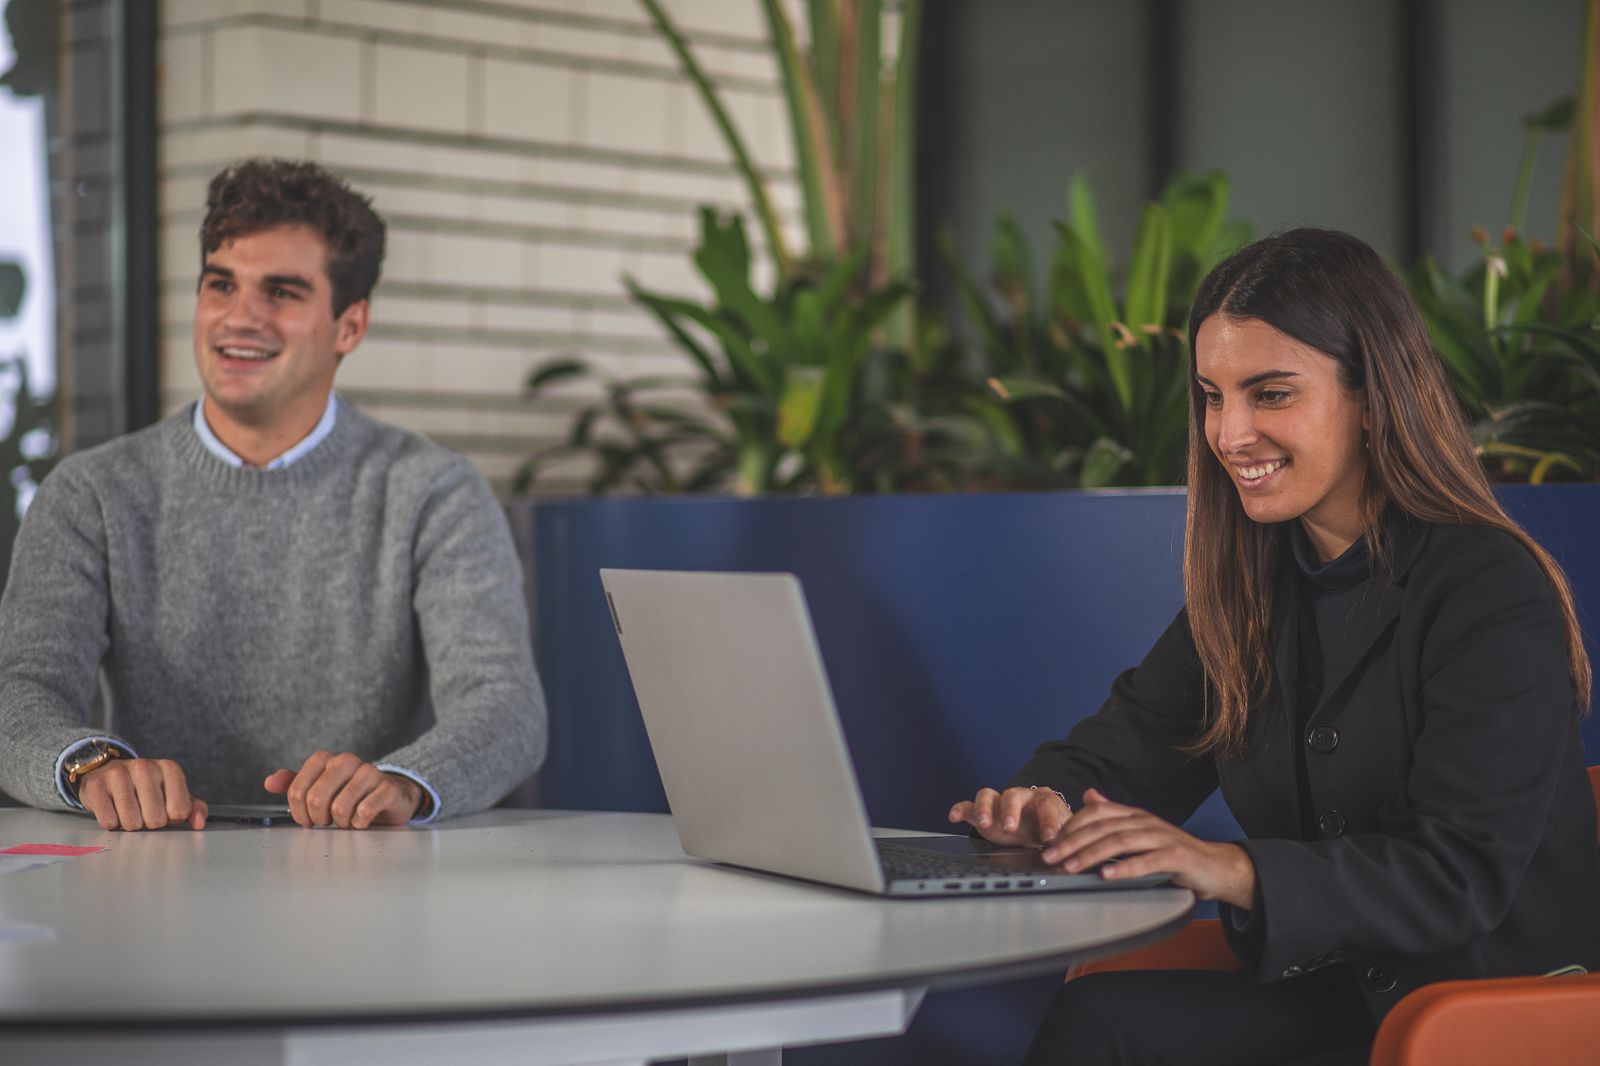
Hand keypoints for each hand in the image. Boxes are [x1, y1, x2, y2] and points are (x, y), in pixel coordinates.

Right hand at [77, 758, 206, 830]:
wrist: (106, 772)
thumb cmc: (145, 788)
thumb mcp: (172, 793)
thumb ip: (192, 808)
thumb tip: (198, 823)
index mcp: (169, 768)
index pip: (179, 811)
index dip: (171, 819)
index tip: (164, 809)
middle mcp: (145, 767)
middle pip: (156, 820)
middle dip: (149, 823)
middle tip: (142, 811)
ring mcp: (118, 774)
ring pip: (132, 823)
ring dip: (130, 825)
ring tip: (127, 810)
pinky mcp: (96, 785)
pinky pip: (109, 822)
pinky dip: (111, 823)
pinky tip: (112, 809)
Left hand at [264, 751, 421, 828]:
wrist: (390, 796)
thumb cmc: (351, 793)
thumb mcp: (319, 788)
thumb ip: (293, 784)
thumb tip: (269, 782)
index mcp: (326, 759)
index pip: (297, 789)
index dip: (298, 811)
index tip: (305, 819)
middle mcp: (346, 761)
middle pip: (316, 798)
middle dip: (319, 818)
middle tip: (327, 821)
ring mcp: (369, 772)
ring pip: (340, 807)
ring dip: (341, 823)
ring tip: (346, 820)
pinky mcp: (387, 788)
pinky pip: (364, 812)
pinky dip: (359, 823)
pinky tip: (362, 820)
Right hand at [948, 786, 1071, 846]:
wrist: (1041, 829)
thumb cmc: (1054, 830)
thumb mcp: (1066, 834)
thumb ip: (1069, 838)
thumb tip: (1074, 850)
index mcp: (1044, 800)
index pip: (1046, 804)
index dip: (1048, 820)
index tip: (1050, 837)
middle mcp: (1020, 796)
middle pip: (1012, 795)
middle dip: (1010, 810)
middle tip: (1010, 826)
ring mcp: (999, 803)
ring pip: (988, 796)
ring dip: (985, 809)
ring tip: (984, 824)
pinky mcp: (983, 812)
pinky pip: (969, 806)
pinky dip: (960, 810)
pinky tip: (954, 817)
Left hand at [1041, 788, 1255, 906]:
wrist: (1215, 867)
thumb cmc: (1173, 853)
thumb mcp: (1140, 831)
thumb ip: (1114, 815)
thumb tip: (1089, 796)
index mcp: (1134, 815)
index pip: (1096, 813)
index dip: (1071, 825)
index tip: (1051, 841)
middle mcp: (1146, 822)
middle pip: (1102, 828)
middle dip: (1072, 842)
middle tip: (1051, 857)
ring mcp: (1162, 837)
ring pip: (1120, 842)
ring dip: (1092, 855)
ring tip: (1071, 867)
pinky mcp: (1176, 856)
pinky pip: (1146, 861)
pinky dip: (1124, 868)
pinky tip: (1107, 875)